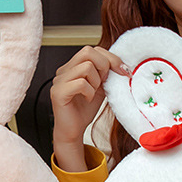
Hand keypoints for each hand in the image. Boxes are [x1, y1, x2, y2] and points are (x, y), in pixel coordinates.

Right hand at [50, 46, 129, 170]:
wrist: (73, 131)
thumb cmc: (83, 111)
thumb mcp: (100, 87)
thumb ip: (106, 73)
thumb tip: (121, 64)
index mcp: (73, 67)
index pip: (93, 50)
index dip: (111, 58)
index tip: (123, 71)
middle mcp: (64, 71)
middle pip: (88, 52)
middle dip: (104, 66)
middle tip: (104, 83)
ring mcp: (59, 81)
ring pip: (86, 66)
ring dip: (96, 82)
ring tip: (92, 93)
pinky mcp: (58, 92)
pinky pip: (81, 83)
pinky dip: (90, 92)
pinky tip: (88, 100)